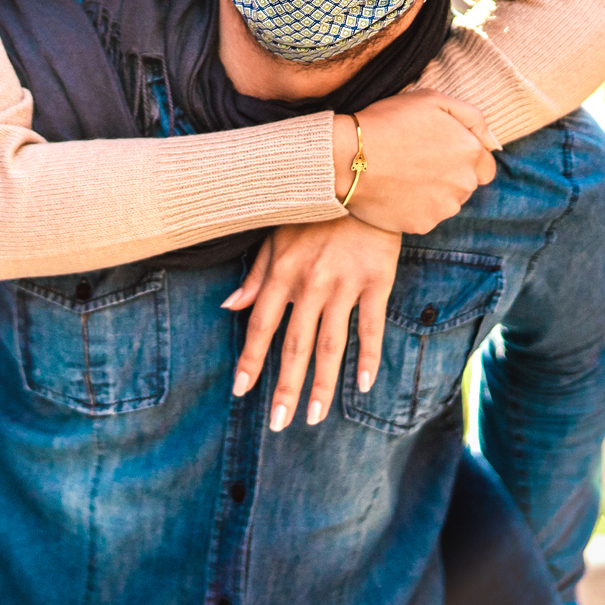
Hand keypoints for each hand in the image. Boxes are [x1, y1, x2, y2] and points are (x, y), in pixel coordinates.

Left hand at [223, 217, 399, 428]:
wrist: (361, 181)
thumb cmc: (313, 209)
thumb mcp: (275, 234)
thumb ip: (256, 275)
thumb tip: (229, 306)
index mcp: (282, 273)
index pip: (260, 326)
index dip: (250, 360)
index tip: (241, 390)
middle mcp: (310, 284)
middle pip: (295, 346)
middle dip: (285, 387)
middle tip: (279, 423)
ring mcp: (344, 285)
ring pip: (330, 345)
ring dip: (321, 384)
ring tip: (312, 416)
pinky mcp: (376, 282)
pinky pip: (372, 327)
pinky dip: (369, 357)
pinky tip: (362, 385)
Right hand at [334, 89, 498, 233]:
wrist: (346, 156)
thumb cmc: (387, 121)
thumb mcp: (432, 99)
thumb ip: (472, 117)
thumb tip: (494, 143)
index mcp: (470, 152)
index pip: (485, 164)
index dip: (462, 156)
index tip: (437, 151)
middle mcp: (464, 184)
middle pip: (465, 184)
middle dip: (448, 174)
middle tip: (415, 160)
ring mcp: (443, 208)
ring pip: (446, 202)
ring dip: (432, 191)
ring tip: (402, 174)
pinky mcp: (422, 225)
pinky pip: (425, 216)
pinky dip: (413, 207)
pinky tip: (394, 190)